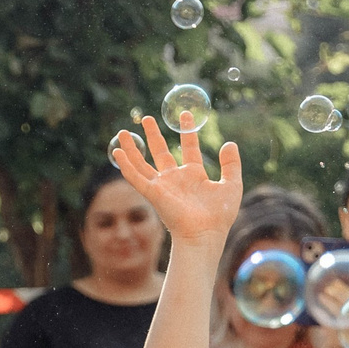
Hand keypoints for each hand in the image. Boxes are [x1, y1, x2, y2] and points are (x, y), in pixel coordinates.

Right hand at [107, 118, 241, 244]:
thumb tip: (229, 143)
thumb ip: (231, 164)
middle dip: (153, 135)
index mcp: (194, 175)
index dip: (187, 130)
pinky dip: (126, 164)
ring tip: (123, 131)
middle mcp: (175, 179)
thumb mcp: (232, 184)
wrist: (205, 233)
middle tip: (146, 118)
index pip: (189, 147)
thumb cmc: (220, 215)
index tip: (185, 114)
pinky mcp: (153, 193)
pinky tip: (117, 152)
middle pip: (160, 152)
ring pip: (143, 162)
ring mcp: (162, 186)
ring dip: (133, 147)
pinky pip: (136, 176)